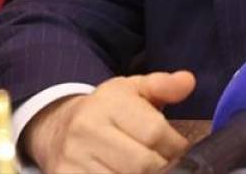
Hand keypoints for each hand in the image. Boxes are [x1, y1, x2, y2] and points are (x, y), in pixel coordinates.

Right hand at [21, 71, 194, 172]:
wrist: (57, 128)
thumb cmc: (106, 110)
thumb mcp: (132, 90)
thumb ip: (163, 85)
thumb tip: (188, 81)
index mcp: (108, 103)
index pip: (154, 131)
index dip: (175, 146)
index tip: (179, 149)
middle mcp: (86, 130)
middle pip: (142, 163)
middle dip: (162, 167)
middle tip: (166, 164)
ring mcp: (73, 159)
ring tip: (149, 169)